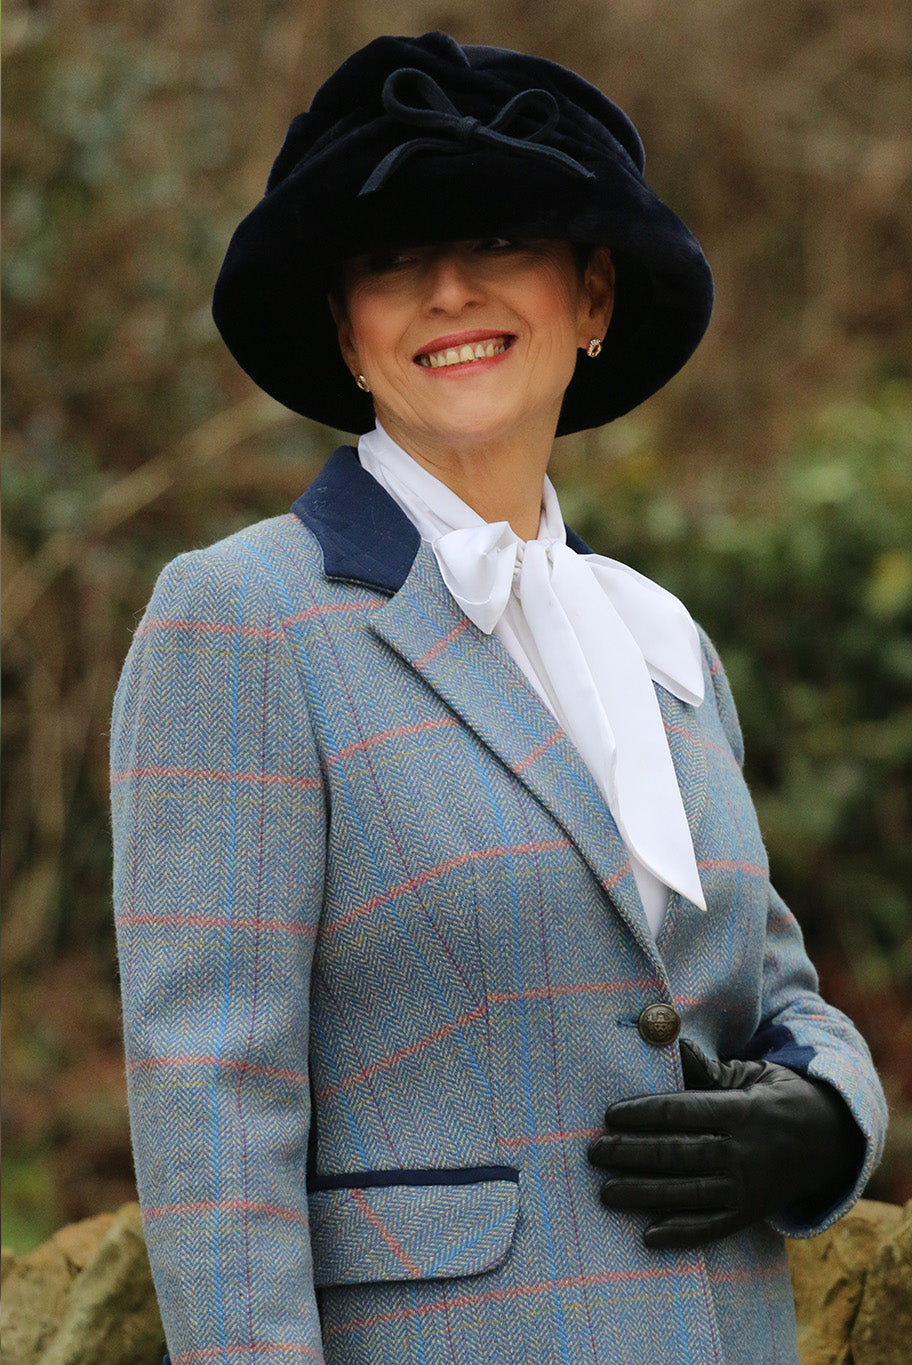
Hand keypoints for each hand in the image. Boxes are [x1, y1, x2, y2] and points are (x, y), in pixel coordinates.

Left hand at [588, 1039, 864, 1248]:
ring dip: (644, 1193)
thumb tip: (671, 1045)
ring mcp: (747, 1188)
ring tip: (606, 1192)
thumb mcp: (749, 1074)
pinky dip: (681, 1233)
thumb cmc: (775, 1097)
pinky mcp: (749, 1214)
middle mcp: (743, 1152)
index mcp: (741, 1111)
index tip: (610, 1115)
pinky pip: (712, 1227)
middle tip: (595, 1152)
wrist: (830, 1141)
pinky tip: (648, 1235)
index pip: (684, 1112)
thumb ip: (707, 1069)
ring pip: (689, 1193)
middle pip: (679, 1153)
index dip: (645, 1113)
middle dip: (633, 1153)